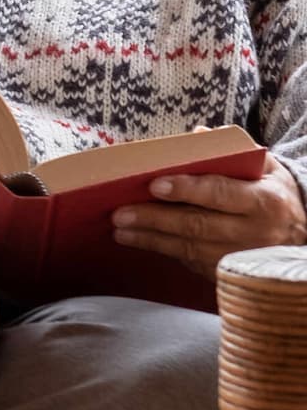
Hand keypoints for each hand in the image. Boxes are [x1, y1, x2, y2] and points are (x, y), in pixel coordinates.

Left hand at [112, 153, 306, 273]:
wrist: (303, 235)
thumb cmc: (274, 194)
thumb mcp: (266, 169)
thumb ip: (233, 152)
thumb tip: (197, 135)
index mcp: (264, 201)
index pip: (220, 193)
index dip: (186, 189)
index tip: (154, 185)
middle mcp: (254, 232)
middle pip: (197, 225)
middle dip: (155, 219)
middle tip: (120, 212)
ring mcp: (241, 257)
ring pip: (190, 249)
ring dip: (151, 239)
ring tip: (120, 230)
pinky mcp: (230, 273)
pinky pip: (192, 263)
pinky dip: (164, 252)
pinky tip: (140, 242)